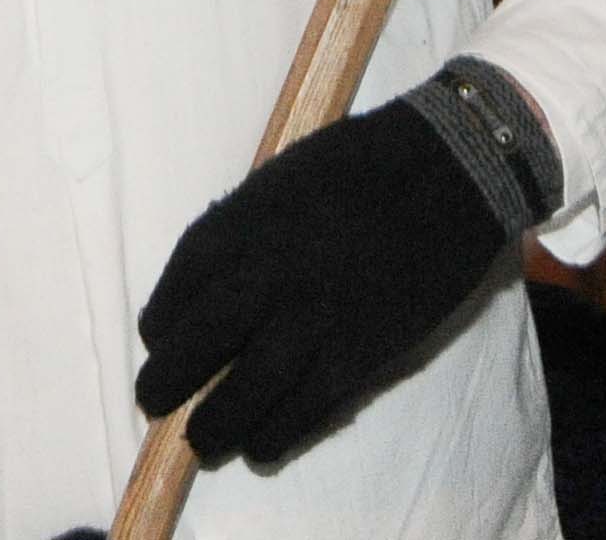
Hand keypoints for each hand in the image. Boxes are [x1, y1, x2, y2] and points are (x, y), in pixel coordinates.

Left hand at [135, 97, 510, 467]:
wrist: (448, 169)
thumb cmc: (360, 162)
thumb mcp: (277, 182)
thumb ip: (241, 233)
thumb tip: (215, 285)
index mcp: (239, 226)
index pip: (173, 296)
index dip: (159, 328)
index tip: (161, 340)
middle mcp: (264, 278)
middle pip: (192, 352)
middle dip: (164, 385)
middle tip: (157, 400)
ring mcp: (310, 322)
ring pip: (241, 398)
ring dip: (213, 427)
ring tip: (205, 439)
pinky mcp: (357, 355)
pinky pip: (301, 412)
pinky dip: (274, 435)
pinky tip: (261, 443)